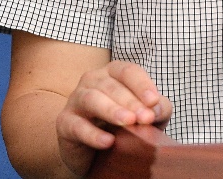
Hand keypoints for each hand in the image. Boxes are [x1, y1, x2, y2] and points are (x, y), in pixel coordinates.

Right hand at [55, 61, 171, 176]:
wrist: (95, 152)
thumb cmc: (125, 126)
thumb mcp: (147, 117)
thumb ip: (158, 109)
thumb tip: (157, 109)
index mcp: (113, 73)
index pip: (128, 71)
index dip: (142, 84)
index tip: (154, 101)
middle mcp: (92, 81)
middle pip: (111, 86)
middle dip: (131, 101)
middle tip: (146, 118)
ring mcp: (75, 100)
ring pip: (91, 99)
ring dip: (112, 110)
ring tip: (129, 123)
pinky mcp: (64, 123)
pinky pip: (76, 125)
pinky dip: (93, 134)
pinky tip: (108, 141)